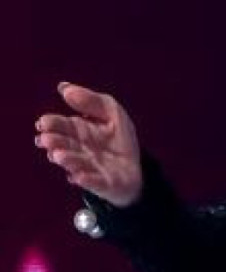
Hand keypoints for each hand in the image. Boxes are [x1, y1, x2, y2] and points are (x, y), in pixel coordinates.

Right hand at [35, 82, 142, 207]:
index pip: (61, 126)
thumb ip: (91, 100)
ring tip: (60, 156)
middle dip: (54, 142)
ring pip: (75, 164)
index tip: (43, 124)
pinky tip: (78, 177)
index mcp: (78, 131)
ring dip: (67, 160)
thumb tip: (63, 88)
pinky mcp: (103, 184)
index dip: (51, 124)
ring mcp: (89, 168)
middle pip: (63, 145)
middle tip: (47, 140)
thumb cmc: (119, 138)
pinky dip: (86, 180)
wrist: (136, 167)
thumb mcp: (111, 112)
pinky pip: (94, 183)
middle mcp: (79, 150)